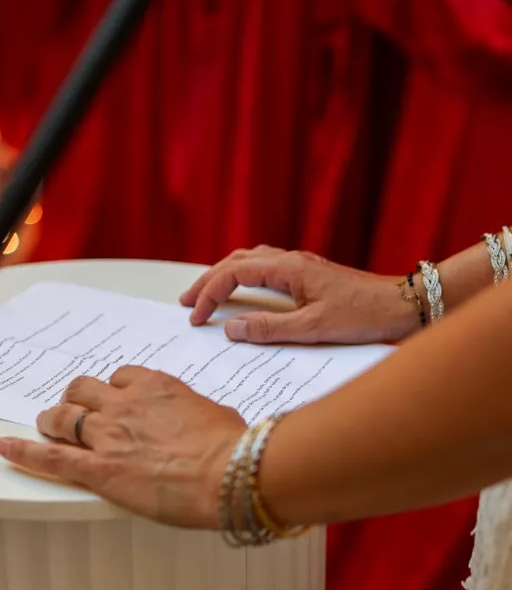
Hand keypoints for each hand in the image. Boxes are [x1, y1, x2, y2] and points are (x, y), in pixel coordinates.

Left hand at [0, 367, 244, 527]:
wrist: (230, 472)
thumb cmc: (232, 446)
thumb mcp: (217, 414)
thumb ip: (196, 413)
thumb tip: (201, 421)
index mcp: (155, 387)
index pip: (121, 377)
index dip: (113, 389)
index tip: (115, 398)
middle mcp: (125, 405)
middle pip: (84, 391)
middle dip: (77, 399)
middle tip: (74, 409)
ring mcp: (108, 436)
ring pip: (64, 416)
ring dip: (53, 418)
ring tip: (47, 423)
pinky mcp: (99, 469)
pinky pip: (51, 458)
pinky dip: (24, 452)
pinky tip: (5, 448)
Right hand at [181, 245, 418, 344]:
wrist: (403, 304)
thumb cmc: (364, 316)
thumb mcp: (313, 329)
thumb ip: (269, 329)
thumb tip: (230, 328)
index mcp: (288, 268)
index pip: (233, 274)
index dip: (209, 294)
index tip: (196, 318)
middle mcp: (291, 260)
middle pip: (236, 260)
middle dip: (207, 281)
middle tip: (186, 303)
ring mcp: (300, 265)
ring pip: (250, 260)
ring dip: (224, 275)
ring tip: (206, 294)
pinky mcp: (309, 274)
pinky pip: (265, 267)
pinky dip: (244, 276)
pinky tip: (244, 290)